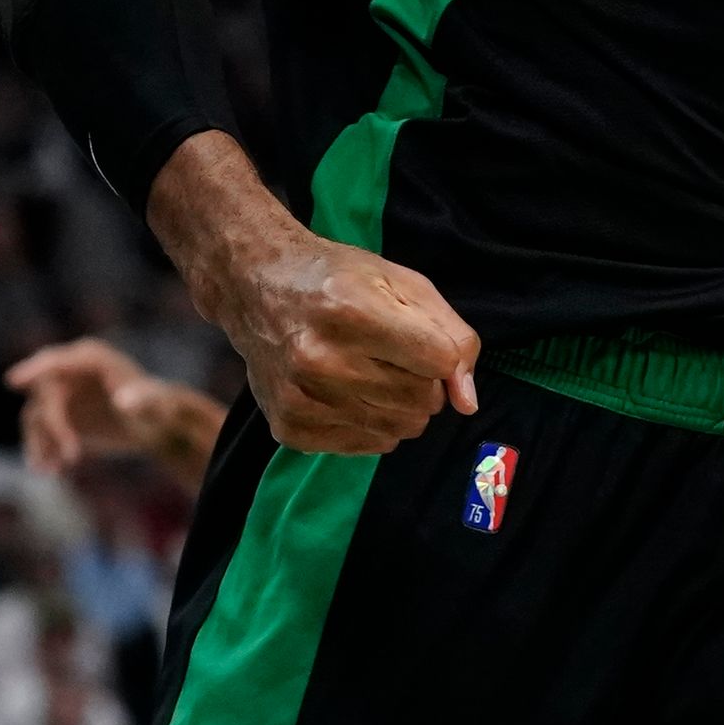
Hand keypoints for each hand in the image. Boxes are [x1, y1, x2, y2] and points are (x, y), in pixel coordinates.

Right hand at [4, 339, 222, 483]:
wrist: (154, 427)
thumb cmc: (160, 409)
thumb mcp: (157, 405)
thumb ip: (144, 400)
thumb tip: (123, 401)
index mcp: (91, 358)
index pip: (56, 361)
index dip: (35, 369)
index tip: (13, 381)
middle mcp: (69, 372)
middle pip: (44, 395)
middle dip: (53, 426)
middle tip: (73, 455)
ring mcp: (60, 394)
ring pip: (35, 417)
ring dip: (40, 444)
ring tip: (52, 472)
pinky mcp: (57, 416)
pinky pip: (38, 434)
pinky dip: (42, 452)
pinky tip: (53, 471)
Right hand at [149, 135, 476, 457]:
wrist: (256, 286)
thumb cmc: (338, 278)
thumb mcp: (403, 284)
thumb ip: (451, 335)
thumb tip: (467, 401)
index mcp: (352, 314)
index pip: (439, 362)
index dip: (441, 354)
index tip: (420, 340)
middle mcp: (320, 361)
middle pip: (421, 400)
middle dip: (423, 381)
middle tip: (392, 356)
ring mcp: (300, 399)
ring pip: (399, 430)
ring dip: (400, 406)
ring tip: (370, 372)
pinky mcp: (289, 427)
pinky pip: (367, 446)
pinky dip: (371, 424)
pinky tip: (348, 391)